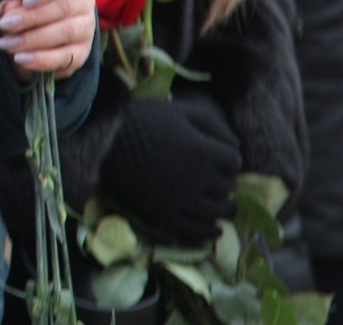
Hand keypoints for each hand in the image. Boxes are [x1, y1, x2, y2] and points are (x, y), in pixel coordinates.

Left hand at [0, 0, 95, 76]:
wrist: (42, 31)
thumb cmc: (28, 3)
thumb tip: (8, 7)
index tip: (25, 0)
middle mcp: (85, 2)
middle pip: (64, 7)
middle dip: (31, 17)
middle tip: (4, 24)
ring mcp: (87, 28)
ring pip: (67, 31)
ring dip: (33, 39)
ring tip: (7, 43)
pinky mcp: (83, 52)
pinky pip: (67, 57)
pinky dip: (42, 59)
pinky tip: (21, 59)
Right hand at [99, 90, 240, 241]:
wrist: (105, 140)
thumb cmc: (142, 120)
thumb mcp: (179, 111)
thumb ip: (212, 124)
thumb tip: (237, 144)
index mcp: (202, 151)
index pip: (234, 162)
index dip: (229, 159)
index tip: (220, 159)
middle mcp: (197, 178)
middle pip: (227, 187)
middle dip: (225, 181)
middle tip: (218, 179)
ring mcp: (181, 199)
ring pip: (217, 211)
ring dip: (224, 208)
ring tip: (222, 205)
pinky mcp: (165, 215)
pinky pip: (196, 230)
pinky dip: (210, 232)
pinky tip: (215, 229)